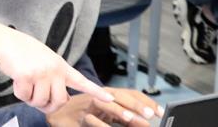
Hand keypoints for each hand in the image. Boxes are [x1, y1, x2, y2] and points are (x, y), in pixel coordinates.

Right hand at [0, 17, 113, 113]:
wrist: (3, 41)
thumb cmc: (21, 51)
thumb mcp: (44, 60)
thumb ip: (54, 76)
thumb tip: (61, 99)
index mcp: (60, 65)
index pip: (81, 80)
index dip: (96, 91)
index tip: (110, 98)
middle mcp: (54, 69)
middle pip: (59, 101)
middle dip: (47, 106)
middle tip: (36, 99)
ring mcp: (41, 72)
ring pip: (40, 102)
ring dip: (30, 99)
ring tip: (24, 84)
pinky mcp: (27, 76)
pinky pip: (24, 97)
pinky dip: (18, 93)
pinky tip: (16, 79)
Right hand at [46, 88, 162, 126]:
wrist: (57, 114)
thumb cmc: (83, 114)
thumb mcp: (108, 116)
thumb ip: (124, 119)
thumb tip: (144, 123)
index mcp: (109, 95)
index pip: (131, 94)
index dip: (146, 101)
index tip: (160, 111)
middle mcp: (100, 96)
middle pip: (121, 95)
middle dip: (137, 104)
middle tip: (151, 114)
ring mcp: (89, 104)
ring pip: (107, 102)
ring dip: (121, 110)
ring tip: (133, 119)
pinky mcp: (80, 114)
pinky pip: (92, 118)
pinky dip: (101, 122)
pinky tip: (106, 126)